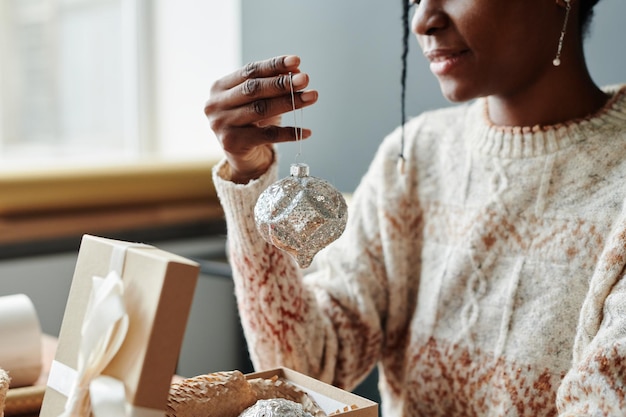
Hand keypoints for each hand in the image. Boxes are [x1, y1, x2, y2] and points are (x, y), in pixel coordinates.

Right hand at [205, 55, 317, 182]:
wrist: (242, 157)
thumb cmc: (252, 123)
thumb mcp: (259, 101)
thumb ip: (273, 85)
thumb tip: (297, 70)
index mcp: (220, 87)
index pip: (249, 71)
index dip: (273, 65)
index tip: (296, 61)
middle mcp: (216, 104)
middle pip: (254, 89)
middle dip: (282, 83)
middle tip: (305, 79)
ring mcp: (222, 124)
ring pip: (261, 109)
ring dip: (290, 102)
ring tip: (311, 97)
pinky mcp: (233, 143)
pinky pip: (268, 135)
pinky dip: (289, 133)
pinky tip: (306, 131)